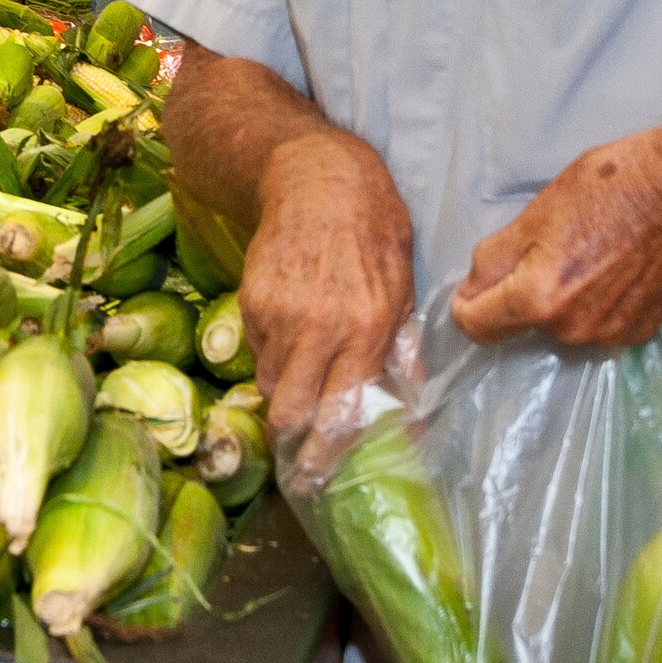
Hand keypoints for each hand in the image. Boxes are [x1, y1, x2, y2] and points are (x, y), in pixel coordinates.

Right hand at [240, 130, 413, 485]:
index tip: (315, 481)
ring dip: (282, 391)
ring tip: (299, 375)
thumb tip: (410, 412)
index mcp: (366, 330)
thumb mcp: (405, 290)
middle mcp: (320, 328)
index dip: (325, 455)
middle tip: (296, 453)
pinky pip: (254, 348)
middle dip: (291, 439)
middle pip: (289, 411)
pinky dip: (270, 352)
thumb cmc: (375, 233)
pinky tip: (289, 328)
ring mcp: (279, 314)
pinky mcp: (251, 298)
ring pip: (268, 382)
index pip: (341, 412)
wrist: (320, 180)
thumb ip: (404, 353)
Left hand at [452, 133, 661, 348]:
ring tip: (585, 259)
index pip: (476, 327)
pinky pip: (595, 327)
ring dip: (560, 303)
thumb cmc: (608, 190)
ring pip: (559, 328)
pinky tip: (612, 273)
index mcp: (537, 298)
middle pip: (520, 326)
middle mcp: (570, 330)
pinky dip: (594, 307)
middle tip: (547, 251)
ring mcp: (607, 336)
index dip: (468, 305)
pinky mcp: (637, 334)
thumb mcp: (535, 214)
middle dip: (521, 296)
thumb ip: (493, 260)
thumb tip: (469, 291)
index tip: (477, 287)